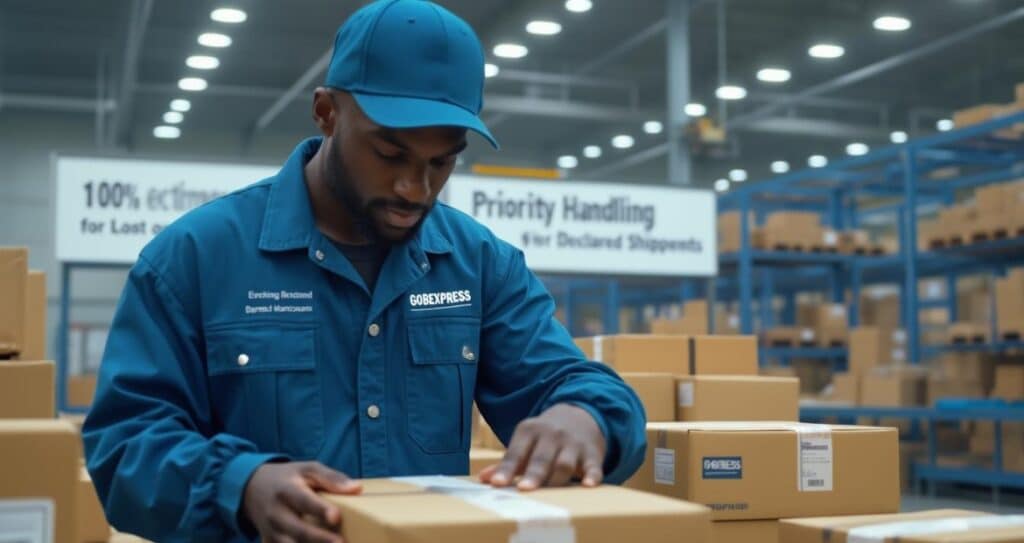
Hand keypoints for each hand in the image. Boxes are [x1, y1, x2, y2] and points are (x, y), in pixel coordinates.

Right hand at [242, 461, 361, 542]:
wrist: (252, 488)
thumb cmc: (288, 478)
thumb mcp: (307, 469)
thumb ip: (331, 478)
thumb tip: (356, 488)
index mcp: (286, 490)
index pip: (304, 501)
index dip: (320, 509)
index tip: (336, 516)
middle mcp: (276, 513)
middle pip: (298, 530)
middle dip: (319, 539)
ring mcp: (271, 531)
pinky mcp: (269, 542)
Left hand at [478, 404, 605, 490]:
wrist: (580, 416)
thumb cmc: (546, 437)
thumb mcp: (525, 441)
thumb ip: (507, 461)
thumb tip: (483, 479)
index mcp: (530, 431)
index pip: (516, 452)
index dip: (506, 468)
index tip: (497, 483)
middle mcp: (552, 435)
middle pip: (541, 458)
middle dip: (533, 474)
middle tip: (524, 489)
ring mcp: (573, 444)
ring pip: (565, 463)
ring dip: (557, 478)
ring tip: (550, 497)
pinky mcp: (592, 453)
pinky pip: (593, 465)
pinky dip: (592, 475)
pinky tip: (588, 485)